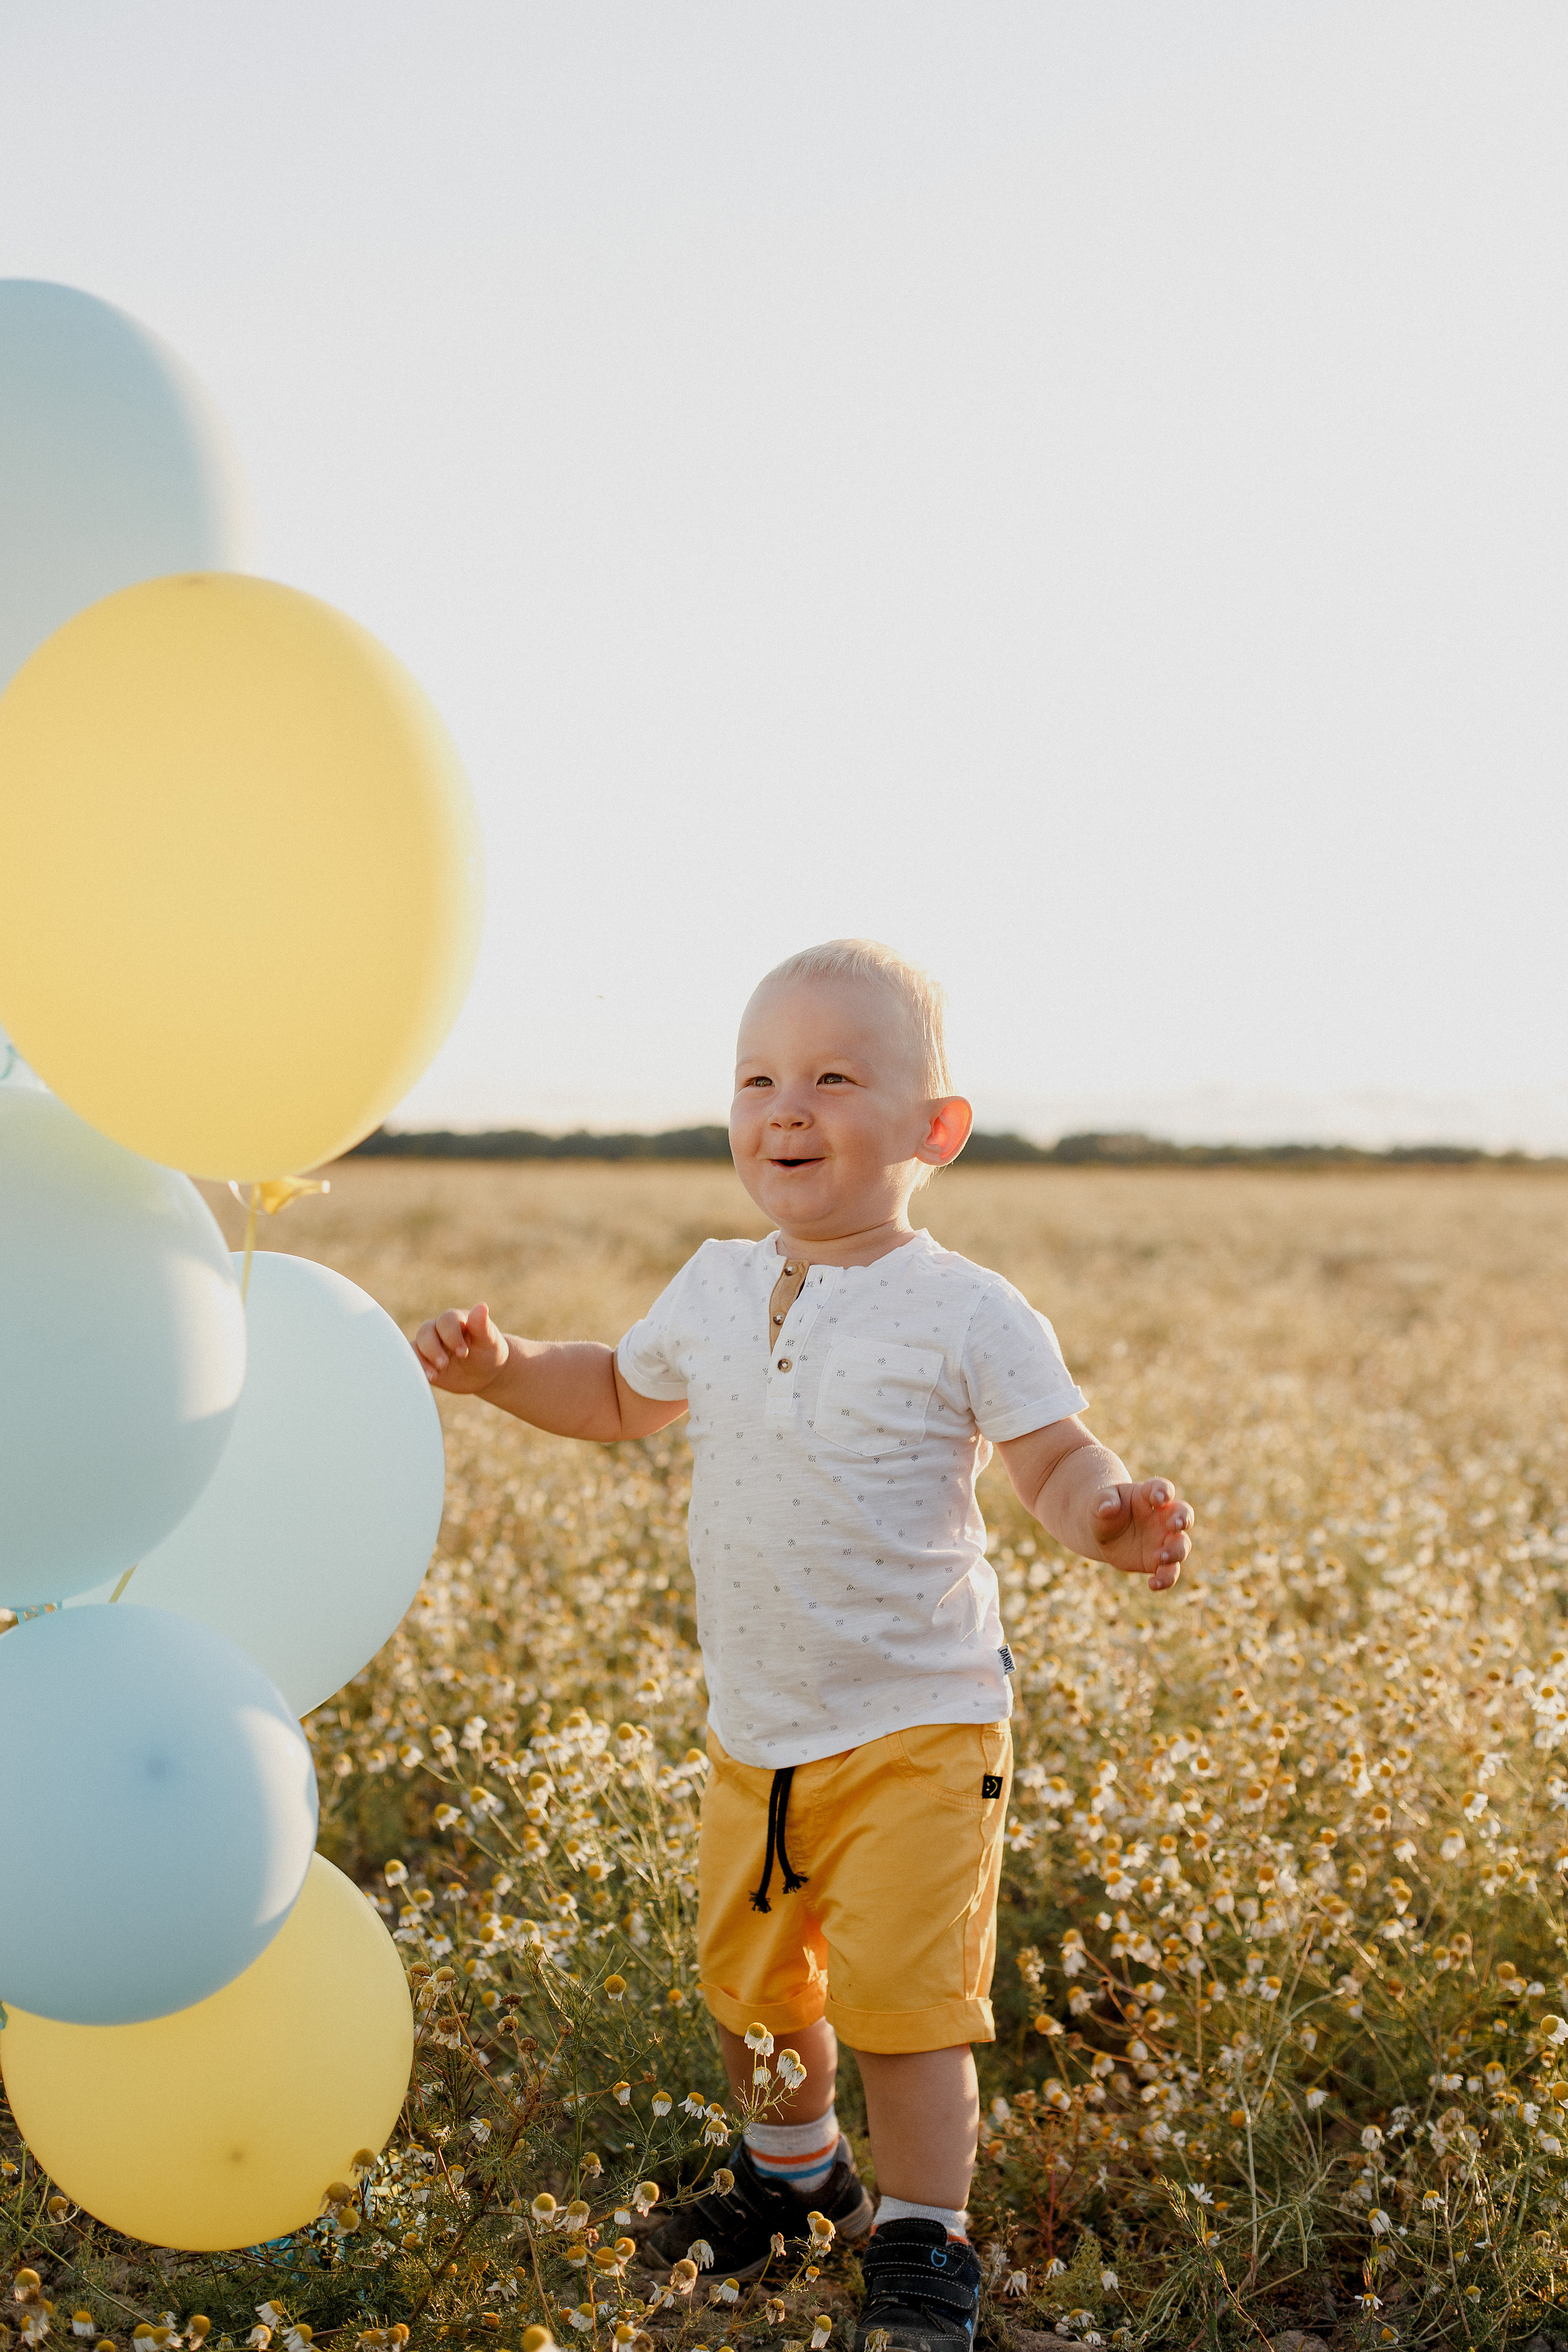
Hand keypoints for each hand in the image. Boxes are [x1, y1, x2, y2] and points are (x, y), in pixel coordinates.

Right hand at [413, 1302, 509, 1393]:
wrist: (484, 1373)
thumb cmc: (488, 1352)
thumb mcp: (489, 1341)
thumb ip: (482, 1326)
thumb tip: (482, 1306)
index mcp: (456, 1319)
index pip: (446, 1321)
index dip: (452, 1336)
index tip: (463, 1353)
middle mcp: (438, 1329)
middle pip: (426, 1332)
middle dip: (433, 1349)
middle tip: (445, 1364)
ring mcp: (429, 1345)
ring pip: (414, 1346)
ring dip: (421, 1360)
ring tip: (433, 1375)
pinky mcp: (423, 1360)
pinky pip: (412, 1361)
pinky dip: (416, 1368)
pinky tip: (426, 1378)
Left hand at [1092, 1478, 1192, 1592]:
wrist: (1103, 1532)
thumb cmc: (1105, 1510)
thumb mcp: (1100, 1502)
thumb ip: (1104, 1502)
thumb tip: (1107, 1508)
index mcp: (1148, 1495)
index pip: (1162, 1488)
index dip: (1163, 1491)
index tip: (1159, 1498)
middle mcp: (1162, 1517)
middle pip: (1183, 1514)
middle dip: (1183, 1519)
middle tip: (1175, 1525)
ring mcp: (1164, 1539)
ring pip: (1182, 1545)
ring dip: (1175, 1551)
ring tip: (1160, 1558)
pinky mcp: (1159, 1561)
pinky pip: (1170, 1571)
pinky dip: (1166, 1579)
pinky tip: (1152, 1584)